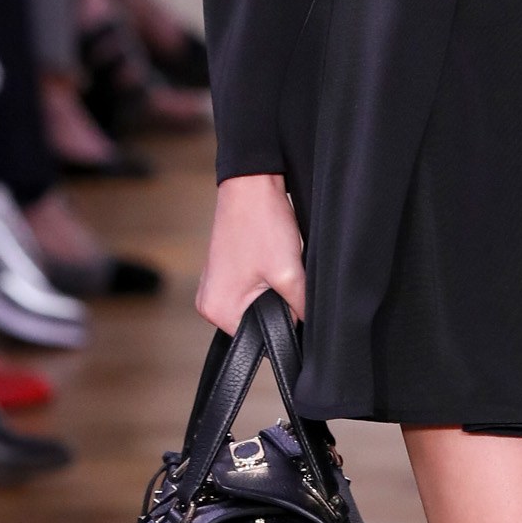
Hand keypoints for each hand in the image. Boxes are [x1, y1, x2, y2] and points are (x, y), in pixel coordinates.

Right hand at [197, 172, 305, 332]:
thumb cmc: (262, 223)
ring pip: (255, 306)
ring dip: (272, 293)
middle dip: (278, 307)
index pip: (260, 339)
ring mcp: (213, 288)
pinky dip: (264, 282)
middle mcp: (208, 304)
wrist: (251, 182)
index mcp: (218, 311)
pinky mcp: (222, 274)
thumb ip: (301, 309)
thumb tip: (312, 329)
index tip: (294, 301)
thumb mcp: (290, 272)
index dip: (285, 325)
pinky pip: (249, 292)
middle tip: (286, 278)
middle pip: (256, 324)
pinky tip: (269, 261)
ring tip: (276, 265)